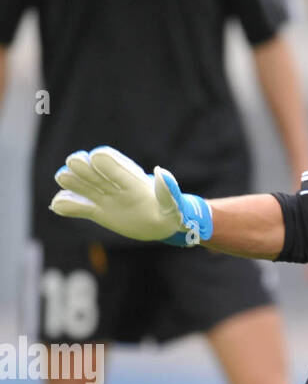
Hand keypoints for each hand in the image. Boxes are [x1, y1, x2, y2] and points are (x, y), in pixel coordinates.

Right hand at [50, 147, 212, 245]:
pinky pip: (79, 208)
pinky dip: (68, 206)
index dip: (107, 162)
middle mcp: (114, 185)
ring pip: (84, 187)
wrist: (160, 225)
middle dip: (85, 168)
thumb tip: (162, 172)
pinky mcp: (97, 211)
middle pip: (96, 173)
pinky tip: (57, 205)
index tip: (97, 157)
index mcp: (131, 180)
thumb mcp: (173, 205)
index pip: (116, 166)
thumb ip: (169, 191)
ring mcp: (104, 197)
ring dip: (73, 181)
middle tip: (74, 163)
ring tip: (62, 177)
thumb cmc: (170, 212)